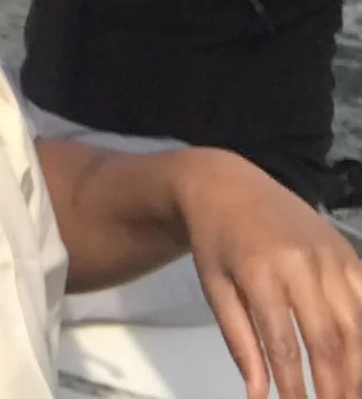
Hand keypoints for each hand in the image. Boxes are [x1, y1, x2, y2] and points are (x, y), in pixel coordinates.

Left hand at [176, 149, 361, 398]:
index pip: (283, 344)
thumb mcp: (214, 288)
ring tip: (348, 394)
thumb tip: (258, 394)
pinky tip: (359, 361)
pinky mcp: (347, 252)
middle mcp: (300, 262)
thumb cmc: (216, 241)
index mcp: (259, 271)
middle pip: (329, 339)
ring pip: (356, 325)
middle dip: (335, 386)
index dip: (295, 386)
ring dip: (357, 369)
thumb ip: (239, 342)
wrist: (227, 184)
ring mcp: (329, 255)